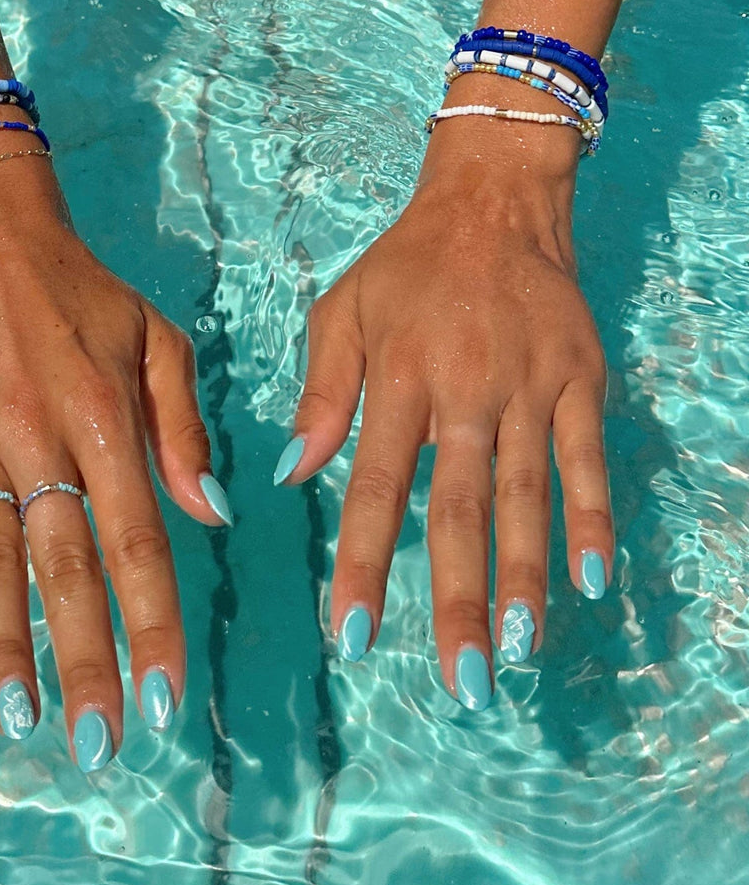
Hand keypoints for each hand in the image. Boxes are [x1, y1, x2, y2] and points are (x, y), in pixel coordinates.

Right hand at [0, 164, 230, 767]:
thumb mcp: (160, 342)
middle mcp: (38, 443)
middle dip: (86, 660)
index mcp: (105, 422)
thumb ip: (185, 429)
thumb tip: (212, 513)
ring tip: (15, 720)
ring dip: (0, 642)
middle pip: (65, 569)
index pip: (138, 545)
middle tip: (102, 742)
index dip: (154, 624)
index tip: (167, 696)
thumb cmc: (87, 293)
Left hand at [278, 121, 612, 708]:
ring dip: (525, 577)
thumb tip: (292, 474)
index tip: (353, 635)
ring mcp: (529, 388)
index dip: (366, 565)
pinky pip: (586, 459)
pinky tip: (592, 580)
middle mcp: (465, 390)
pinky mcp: (579, 381)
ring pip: (527, 496)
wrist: (493, 203)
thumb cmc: (407, 265)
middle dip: (458, 600)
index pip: (376, 489)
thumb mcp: (342, 313)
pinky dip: (591, 518)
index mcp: (399, 378)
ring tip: (518, 649)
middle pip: (460, 511)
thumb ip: (320, 394)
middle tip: (461, 682)